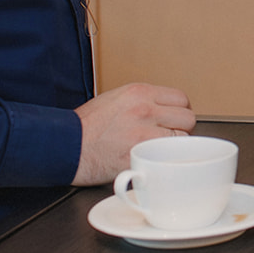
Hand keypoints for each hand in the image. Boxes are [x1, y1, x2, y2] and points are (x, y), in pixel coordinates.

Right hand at [73, 83, 195, 184]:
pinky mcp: (142, 153)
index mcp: (139, 92)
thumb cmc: (86, 126)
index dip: (178, 113)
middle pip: (188, 117)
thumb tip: (163, 111)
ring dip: (176, 145)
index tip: (172, 122)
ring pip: (183, 137)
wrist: (66, 145)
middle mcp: (146, 108)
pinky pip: (169, 154)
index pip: (181, 99)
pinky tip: (155, 160)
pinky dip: (166, 159)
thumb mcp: (115, 100)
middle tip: (167, 138)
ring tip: (160, 150)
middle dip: (181, 129)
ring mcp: (145, 131)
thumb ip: (142, 102)